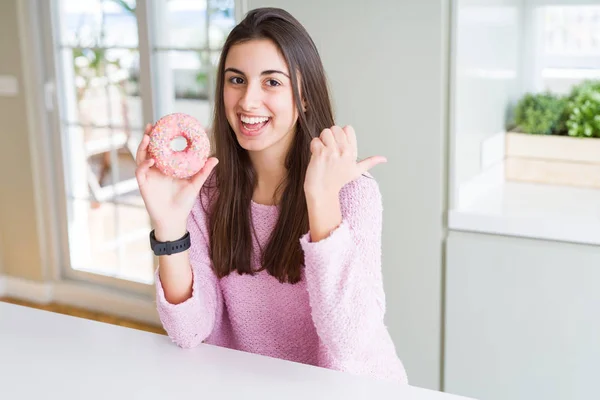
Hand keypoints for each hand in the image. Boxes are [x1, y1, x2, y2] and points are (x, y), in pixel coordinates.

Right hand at [135, 123, 218, 240]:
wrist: (174, 219)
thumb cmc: (184, 202)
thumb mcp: (195, 184)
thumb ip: (203, 171)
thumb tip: (215, 158)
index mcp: (166, 166)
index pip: (161, 147)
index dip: (160, 136)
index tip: (164, 124)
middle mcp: (155, 168)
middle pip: (148, 149)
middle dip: (148, 136)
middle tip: (151, 125)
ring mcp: (148, 176)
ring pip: (141, 157)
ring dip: (143, 147)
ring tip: (147, 137)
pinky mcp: (143, 184)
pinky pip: (141, 172)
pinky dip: (144, 165)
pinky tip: (151, 160)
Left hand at [303, 125, 385, 198]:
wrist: (322, 192)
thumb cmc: (337, 181)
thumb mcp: (356, 171)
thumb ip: (370, 162)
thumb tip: (384, 159)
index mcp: (352, 152)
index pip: (348, 129)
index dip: (340, 135)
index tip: (337, 146)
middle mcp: (344, 151)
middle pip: (335, 128)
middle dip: (329, 137)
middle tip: (328, 150)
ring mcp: (332, 152)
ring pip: (324, 132)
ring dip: (321, 141)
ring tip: (322, 153)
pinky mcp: (320, 154)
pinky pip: (315, 141)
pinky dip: (313, 147)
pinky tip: (317, 157)